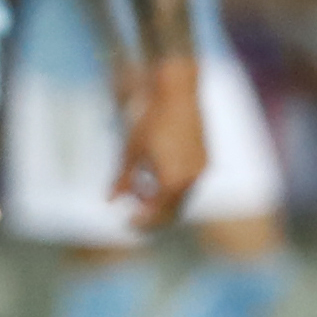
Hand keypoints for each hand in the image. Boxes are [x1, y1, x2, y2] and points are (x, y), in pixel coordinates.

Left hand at [113, 52, 207, 228]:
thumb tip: (111, 200)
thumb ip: (122, 179)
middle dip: (154, 216)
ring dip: (162, 201)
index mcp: (173, 181)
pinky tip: (152, 177)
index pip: (157, 213)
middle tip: (133, 217)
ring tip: (140, 193)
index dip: (142, 222)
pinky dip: (172, 187)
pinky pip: (188, 183)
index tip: (127, 224)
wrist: (176, 92)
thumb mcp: (130, 151)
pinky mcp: (205, 159)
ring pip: (182, 197)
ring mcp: (201, 169)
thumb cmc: (149, 120)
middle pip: (173, 210)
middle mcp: (192, 178)